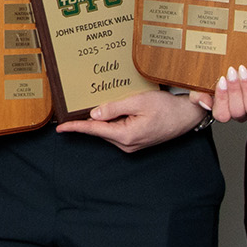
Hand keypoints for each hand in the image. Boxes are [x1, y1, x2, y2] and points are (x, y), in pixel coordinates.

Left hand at [55, 89, 207, 152]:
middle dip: (87, 119)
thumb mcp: (138, 102)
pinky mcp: (135, 140)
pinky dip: (111, 120)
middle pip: (100, 130)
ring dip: (101, 118)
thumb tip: (94, 114)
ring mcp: (131, 144)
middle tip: (74, 105)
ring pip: (108, 130)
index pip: (94, 130)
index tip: (60, 128)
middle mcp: (126, 144)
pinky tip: (111, 110)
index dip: (75, 127)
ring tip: (98, 103)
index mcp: (125, 136)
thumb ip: (114, 108)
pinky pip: (117, 130)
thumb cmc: (166, 108)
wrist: (186, 116)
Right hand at [190, 63, 246, 122]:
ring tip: (243, 71)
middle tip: (232, 71)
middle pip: (238, 111)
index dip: (222, 98)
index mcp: (222, 114)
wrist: (229, 79)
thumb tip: (206, 103)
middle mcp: (239, 115)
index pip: (222, 114)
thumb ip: (198, 96)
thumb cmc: (212, 85)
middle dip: (235, 89)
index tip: (221, 79)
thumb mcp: (199, 90)